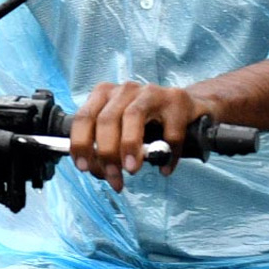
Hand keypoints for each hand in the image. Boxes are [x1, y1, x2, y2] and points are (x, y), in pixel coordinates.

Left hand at [69, 81, 212, 191]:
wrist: (187, 108)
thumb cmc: (147, 123)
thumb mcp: (120, 130)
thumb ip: (106, 147)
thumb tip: (98, 171)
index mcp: (105, 95)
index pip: (84, 117)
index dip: (81, 144)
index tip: (84, 167)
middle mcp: (125, 90)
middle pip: (106, 119)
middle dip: (107, 153)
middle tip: (114, 178)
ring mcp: (151, 92)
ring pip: (133, 115)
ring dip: (129, 146)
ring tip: (132, 169)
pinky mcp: (177, 101)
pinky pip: (170, 131)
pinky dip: (167, 154)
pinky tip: (165, 168)